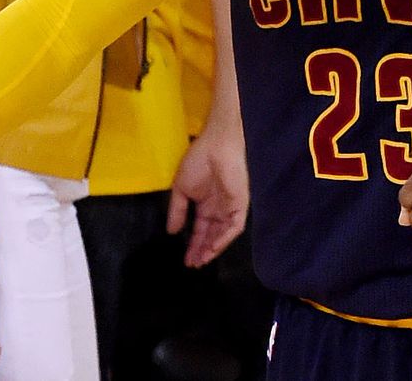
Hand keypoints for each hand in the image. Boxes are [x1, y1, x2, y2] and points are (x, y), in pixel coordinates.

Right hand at [166, 127, 248, 267]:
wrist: (216, 146)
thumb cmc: (197, 162)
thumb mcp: (180, 188)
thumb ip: (177, 211)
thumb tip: (171, 232)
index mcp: (205, 204)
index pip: (200, 229)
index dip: (193, 244)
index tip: (185, 259)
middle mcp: (218, 209)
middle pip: (211, 235)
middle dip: (202, 251)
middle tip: (193, 265)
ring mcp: (230, 208)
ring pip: (223, 235)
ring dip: (212, 249)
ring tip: (201, 261)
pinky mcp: (240, 205)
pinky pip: (234, 227)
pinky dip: (224, 238)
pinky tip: (212, 248)